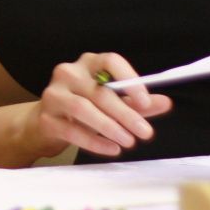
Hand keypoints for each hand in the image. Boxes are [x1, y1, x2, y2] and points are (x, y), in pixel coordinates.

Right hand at [30, 52, 171, 158]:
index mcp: (88, 63)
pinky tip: (112, 148)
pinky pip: (72, 130)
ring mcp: (54, 95)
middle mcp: (68, 73)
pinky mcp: (46, 119)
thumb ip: (137, 102)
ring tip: (129, 141)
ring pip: (84, 109)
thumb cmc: (82, 109)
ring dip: (110, 127)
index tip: (145, 101)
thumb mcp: (111, 102)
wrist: (43, 125)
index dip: (129, 79)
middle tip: (145, 132)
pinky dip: (95, 141)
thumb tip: (165, 103)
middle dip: (126, 113)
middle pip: (100, 92)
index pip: (110, 61)